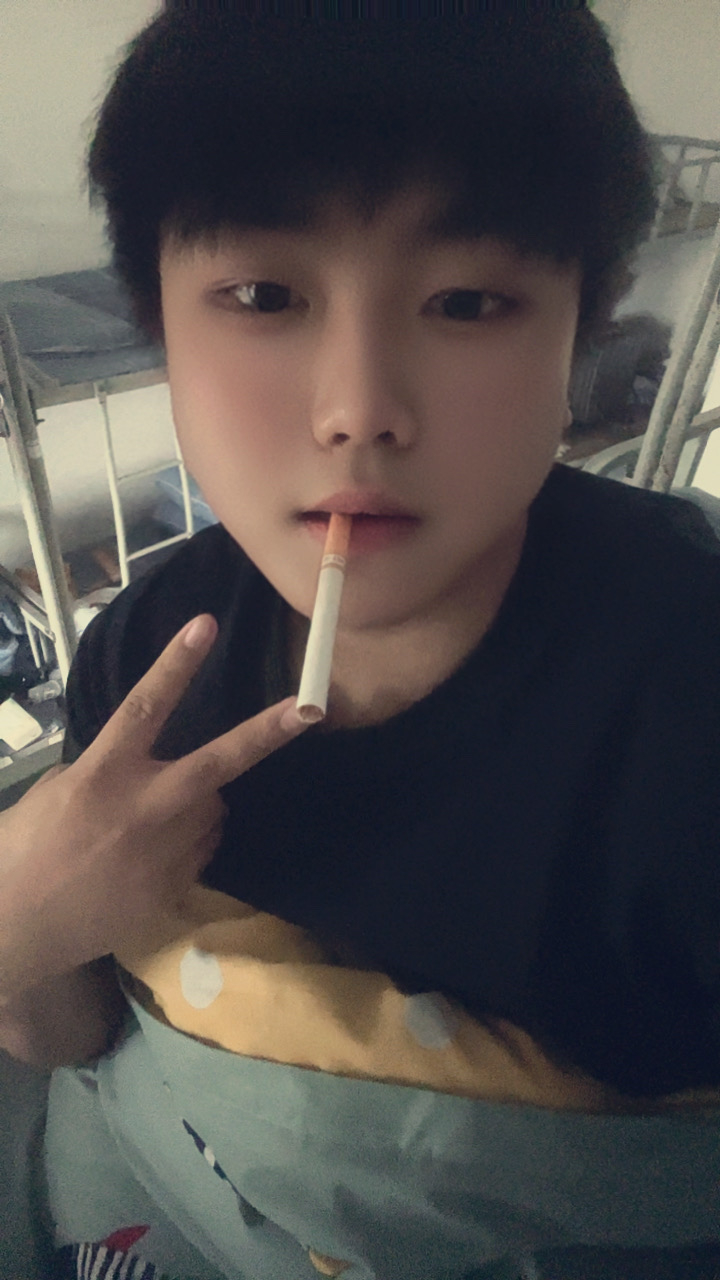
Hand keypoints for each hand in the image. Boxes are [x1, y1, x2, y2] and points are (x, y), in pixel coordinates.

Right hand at [0, 613, 308, 998]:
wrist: (18, 929)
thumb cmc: (22, 851)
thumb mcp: (54, 792)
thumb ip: (102, 769)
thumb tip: (138, 763)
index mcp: (102, 774)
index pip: (145, 707)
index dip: (176, 664)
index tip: (205, 626)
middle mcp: (142, 808)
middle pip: (217, 762)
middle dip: (266, 733)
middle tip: (308, 710)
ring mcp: (163, 852)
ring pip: (214, 809)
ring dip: (201, 803)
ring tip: (155, 820)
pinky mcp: (174, 889)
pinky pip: (202, 850)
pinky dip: (190, 842)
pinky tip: (151, 856)